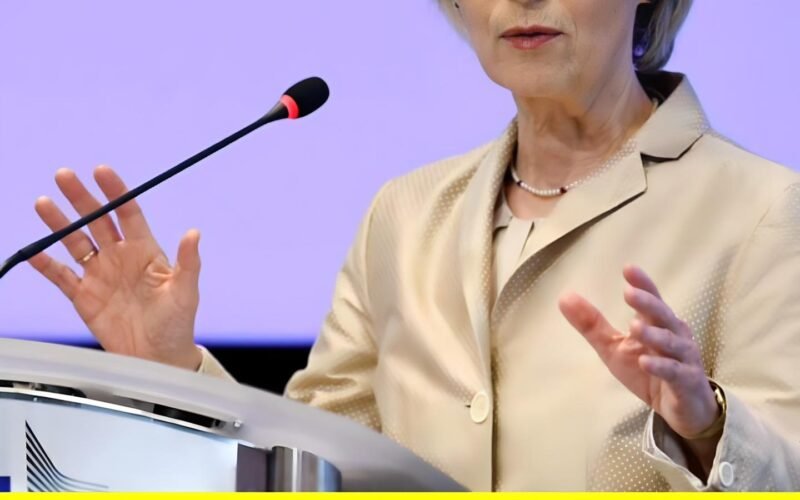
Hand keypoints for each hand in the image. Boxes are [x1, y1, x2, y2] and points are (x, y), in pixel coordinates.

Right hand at [28, 166, 202, 369]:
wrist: (158, 357)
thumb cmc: (177, 322)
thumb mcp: (186, 291)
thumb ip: (188, 262)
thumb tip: (193, 233)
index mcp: (145, 251)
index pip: (127, 213)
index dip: (115, 192)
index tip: (101, 171)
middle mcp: (119, 257)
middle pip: (97, 221)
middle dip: (81, 199)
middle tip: (64, 175)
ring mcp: (100, 275)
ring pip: (75, 242)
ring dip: (60, 223)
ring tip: (44, 203)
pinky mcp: (84, 296)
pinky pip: (61, 276)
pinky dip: (47, 265)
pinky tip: (34, 251)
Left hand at [558, 264, 718, 440]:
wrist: (682, 408)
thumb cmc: (649, 370)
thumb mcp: (614, 347)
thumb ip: (592, 324)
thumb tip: (564, 297)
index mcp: (658, 323)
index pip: (652, 299)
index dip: (643, 284)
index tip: (628, 268)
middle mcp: (675, 336)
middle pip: (663, 316)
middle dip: (648, 303)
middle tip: (629, 292)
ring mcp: (684, 359)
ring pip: (671, 343)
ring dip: (654, 335)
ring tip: (634, 326)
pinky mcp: (686, 383)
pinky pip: (675, 372)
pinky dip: (661, 366)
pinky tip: (645, 362)